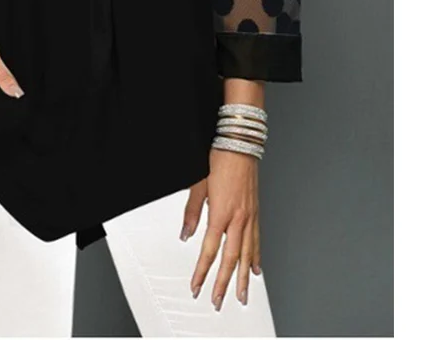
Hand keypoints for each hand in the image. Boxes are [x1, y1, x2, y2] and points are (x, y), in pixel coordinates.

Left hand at [184, 148, 260, 309]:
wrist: (240, 143)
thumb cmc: (219, 159)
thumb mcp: (198, 184)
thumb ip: (192, 212)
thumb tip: (186, 235)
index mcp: (221, 213)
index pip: (209, 250)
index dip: (202, 271)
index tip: (196, 286)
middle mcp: (238, 218)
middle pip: (231, 259)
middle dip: (224, 283)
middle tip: (218, 300)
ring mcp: (250, 216)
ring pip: (248, 254)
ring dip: (244, 277)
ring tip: (242, 294)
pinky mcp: (256, 212)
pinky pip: (257, 240)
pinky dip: (256, 257)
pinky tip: (256, 269)